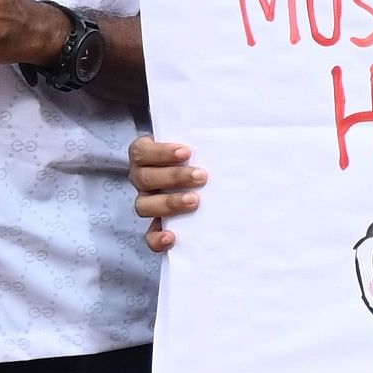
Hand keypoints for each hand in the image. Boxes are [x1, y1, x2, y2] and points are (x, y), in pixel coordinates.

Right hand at [131, 135, 204, 251]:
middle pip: (144, 179)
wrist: (206, 177)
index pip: (141, 152)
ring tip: (195, 201)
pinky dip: (156, 238)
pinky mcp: (157, 225)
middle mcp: (143, 179)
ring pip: (144, 205)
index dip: (161, 152)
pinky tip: (171, 237)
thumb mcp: (200, 142)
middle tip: (202, 176)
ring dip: (169, 203)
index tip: (187, 151)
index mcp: (146, 156)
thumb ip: (205, 136)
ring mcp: (148, 202)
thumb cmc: (201, 153)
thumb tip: (231, 134)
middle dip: (174, 177)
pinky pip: (149, 235)